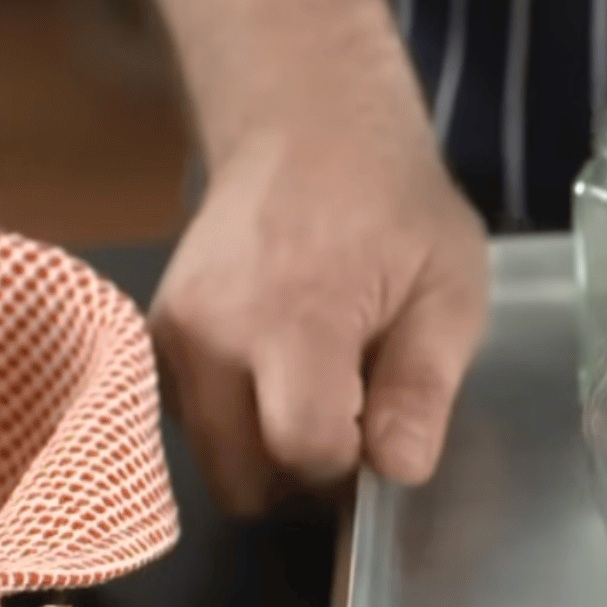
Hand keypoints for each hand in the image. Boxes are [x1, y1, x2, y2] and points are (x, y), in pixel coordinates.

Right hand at [150, 108, 488, 515]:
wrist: (309, 129)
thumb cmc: (395, 207)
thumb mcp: (449, 290)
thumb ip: (423, 385)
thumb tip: (398, 468)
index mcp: (290, 318)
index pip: (303, 450)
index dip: (354, 463)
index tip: (384, 426)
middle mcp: (209, 333)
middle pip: (240, 477)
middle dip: (303, 473)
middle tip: (356, 420)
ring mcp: (171, 333)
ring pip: (212, 456)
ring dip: (269, 451)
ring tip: (326, 388)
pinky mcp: (157, 334)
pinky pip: (195, 420)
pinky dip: (240, 421)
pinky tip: (287, 374)